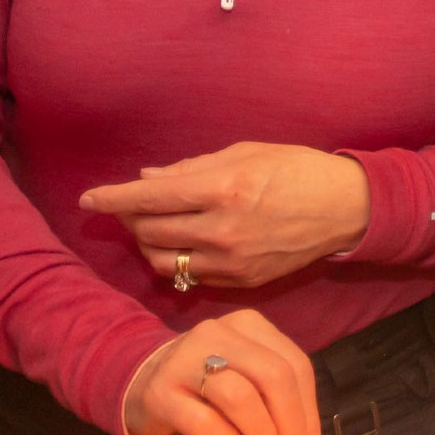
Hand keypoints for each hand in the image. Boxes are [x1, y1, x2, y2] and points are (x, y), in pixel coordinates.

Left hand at [81, 142, 368, 288]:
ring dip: (148, 245)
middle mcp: (223, 230)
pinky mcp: (243, 282)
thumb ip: (190, 168)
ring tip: (152, 228)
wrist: (345, 209)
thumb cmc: (295, 169)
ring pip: (165, 263)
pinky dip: (177, 261)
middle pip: (150, 233)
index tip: (89, 199)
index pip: (150, 198)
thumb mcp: (243, 153)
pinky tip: (182, 244)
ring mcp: (233, 262)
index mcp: (223, 189)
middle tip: (130, 207)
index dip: (113, 199)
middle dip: (130, 220)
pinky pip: (192, 277)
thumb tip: (147, 178)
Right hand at [123, 310, 320, 434]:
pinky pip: (206, 423)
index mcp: (247, 325)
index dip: (309, 410)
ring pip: (240, 396)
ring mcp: (184, 360)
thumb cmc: (208, 383)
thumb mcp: (248, 377)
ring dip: (261, 433)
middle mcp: (216, 333)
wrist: (145, 382)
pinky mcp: (161, 392)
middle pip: (273, 376)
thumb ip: (281, 401)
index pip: (295, 364)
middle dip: (291, 423)